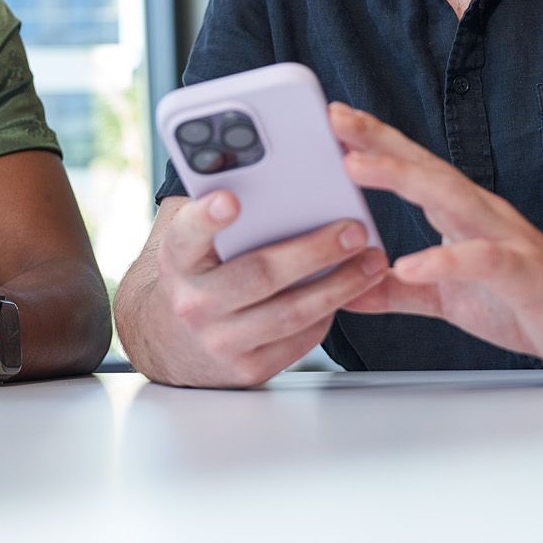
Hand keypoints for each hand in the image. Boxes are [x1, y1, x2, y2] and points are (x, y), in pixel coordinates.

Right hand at [135, 191, 387, 388]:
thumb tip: (268, 173)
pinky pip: (299, 339)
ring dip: (340, 286)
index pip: (188, 233)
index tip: (231, 200)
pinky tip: (350, 291)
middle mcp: (193, 302)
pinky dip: (329, 313)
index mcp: (178, 258)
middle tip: (353, 231)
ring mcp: (220, 340)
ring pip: (290, 312)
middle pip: (259, 274)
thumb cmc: (196, 273)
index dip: (208, 217)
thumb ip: (219, 209)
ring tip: (372, 262)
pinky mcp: (248, 369)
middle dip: (314, 251)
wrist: (170, 342)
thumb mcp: (190, 238)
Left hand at [329, 103, 542, 371]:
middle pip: (425, 168)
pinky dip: (446, 260)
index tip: (332, 119)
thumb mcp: (447, 298)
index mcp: (462, 214)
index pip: (413, 168)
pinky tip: (411, 262)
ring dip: (401, 178)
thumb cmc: (524, 302)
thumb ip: (400, 291)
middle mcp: (481, 214)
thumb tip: (348, 290)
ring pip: (450, 198)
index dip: (374, 142)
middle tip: (335, 118)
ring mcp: (504, 239)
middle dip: (379, 141)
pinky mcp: (524, 274)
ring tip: (355, 166)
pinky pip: (482, 261)